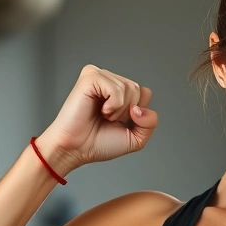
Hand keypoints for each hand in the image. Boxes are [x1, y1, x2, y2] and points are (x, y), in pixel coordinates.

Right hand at [39, 65, 158, 169]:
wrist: (75, 149)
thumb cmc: (98, 143)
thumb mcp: (135, 138)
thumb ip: (150, 123)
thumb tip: (140, 108)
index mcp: (119, 92)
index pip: (145, 93)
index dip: (137, 114)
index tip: (118, 123)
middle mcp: (109, 81)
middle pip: (138, 90)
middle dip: (127, 112)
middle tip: (107, 120)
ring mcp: (99, 76)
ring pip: (129, 88)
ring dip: (118, 111)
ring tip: (102, 116)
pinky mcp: (90, 77)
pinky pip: (116, 89)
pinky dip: (112, 105)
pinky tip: (99, 110)